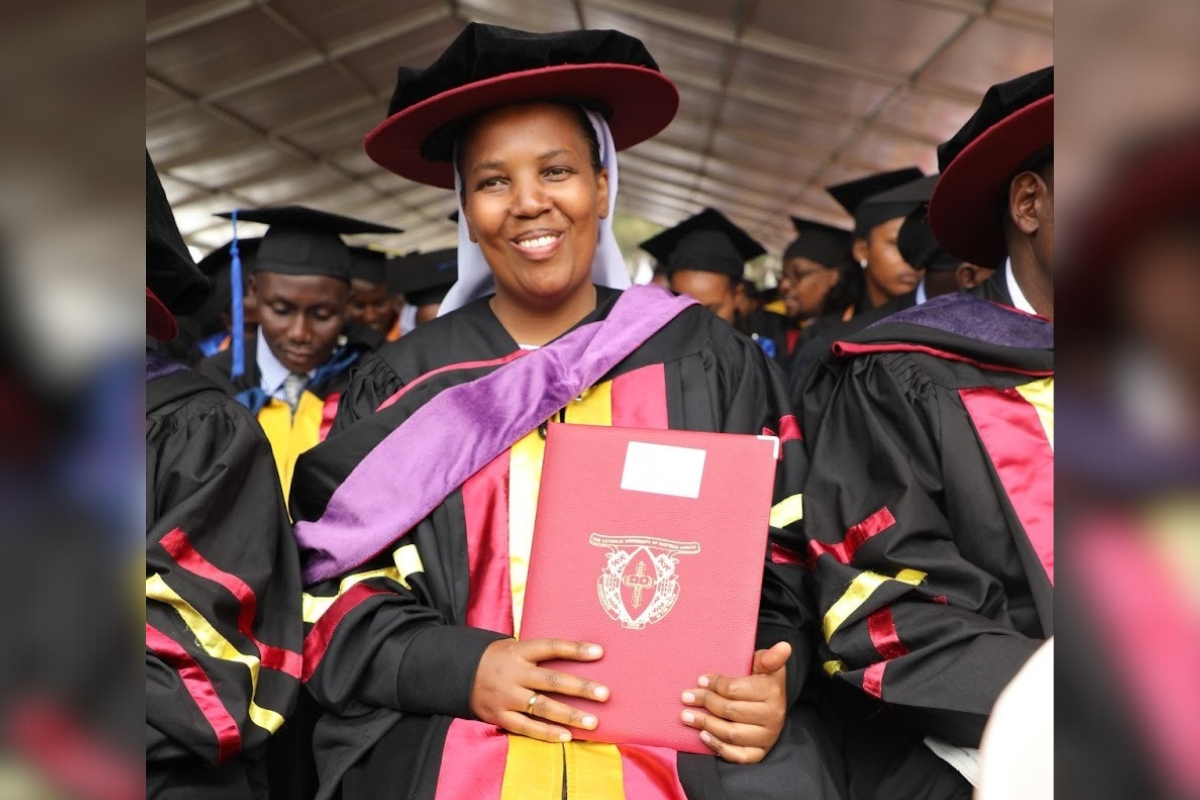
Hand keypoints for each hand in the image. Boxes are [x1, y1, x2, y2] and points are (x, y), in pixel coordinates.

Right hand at [470, 638, 609, 742]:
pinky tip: (566, 736)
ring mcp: (506, 697)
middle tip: (604, 693)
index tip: (599, 652)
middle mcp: (514, 674)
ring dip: (569, 715)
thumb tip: (574, 657)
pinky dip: (547, 733)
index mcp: (518, 652)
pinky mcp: (499, 716)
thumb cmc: (496, 659)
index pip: (551, 647)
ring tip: (593, 722)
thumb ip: (537, 653)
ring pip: (542, 707)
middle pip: (551, 680)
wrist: (456, 673)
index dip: (575, 649)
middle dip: (580, 688)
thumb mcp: (512, 647)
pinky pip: (526, 728)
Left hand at [680, 641, 790, 763]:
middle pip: (731, 711)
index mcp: (773, 691)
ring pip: (731, 733)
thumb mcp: (765, 665)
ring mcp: (767, 736)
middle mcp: (773, 716)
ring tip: (687, 715)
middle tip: (686, 697)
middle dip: (705, 703)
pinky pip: (737, 755)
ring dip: (706, 724)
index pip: (736, 690)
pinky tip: (703, 736)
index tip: (700, 680)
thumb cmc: (761, 681)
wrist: (771, 706)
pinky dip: (718, 746)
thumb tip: (784, 646)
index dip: (716, 685)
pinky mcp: (759, 752)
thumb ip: (769, 657)